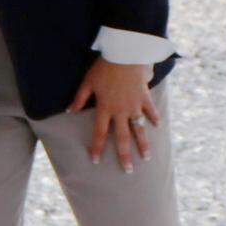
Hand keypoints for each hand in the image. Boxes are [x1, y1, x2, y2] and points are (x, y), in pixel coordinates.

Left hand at [68, 58, 160, 172]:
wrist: (124, 55)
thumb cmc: (102, 68)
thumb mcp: (87, 83)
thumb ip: (79, 99)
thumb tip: (69, 111)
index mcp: (105, 108)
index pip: (99, 132)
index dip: (96, 147)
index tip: (95, 160)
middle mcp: (121, 111)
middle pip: (122, 137)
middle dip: (124, 155)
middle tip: (127, 170)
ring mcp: (135, 106)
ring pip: (139, 129)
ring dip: (143, 144)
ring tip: (146, 158)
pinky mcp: (145, 98)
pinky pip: (150, 111)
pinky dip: (153, 118)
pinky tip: (157, 127)